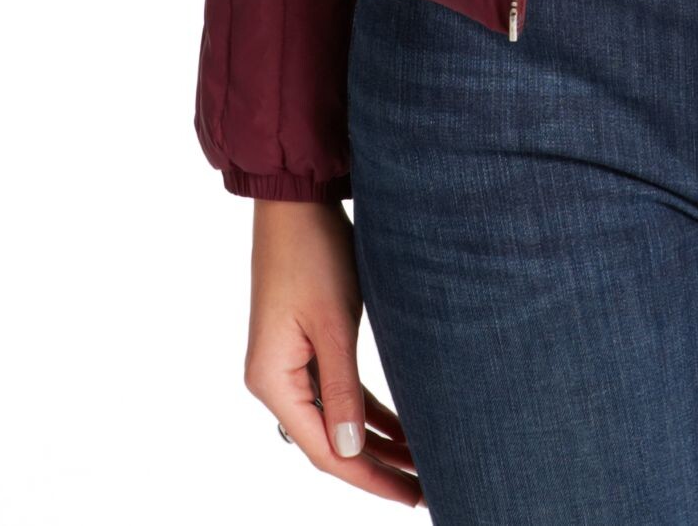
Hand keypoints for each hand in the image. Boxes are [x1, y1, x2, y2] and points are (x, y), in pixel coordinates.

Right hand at [245, 196, 423, 505]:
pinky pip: (339, 392)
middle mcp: (276, 381)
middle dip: (377, 466)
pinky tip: (401, 427)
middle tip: (424, 488)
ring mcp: (290, 364)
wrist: (297, 201)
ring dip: (377, 440)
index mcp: (273, 382)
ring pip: (337, 419)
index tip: (409, 495)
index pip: (324, 450)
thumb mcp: (333, 323)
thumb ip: (341, 390)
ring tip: (420, 463)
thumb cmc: (313, 253)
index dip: (368, 478)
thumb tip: (351, 453)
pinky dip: (368, 411)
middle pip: (329, 441)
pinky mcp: (306, 346)